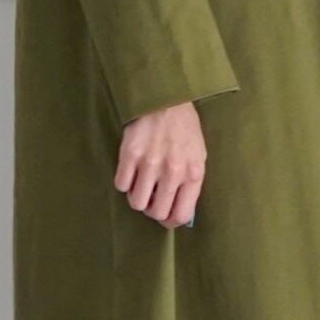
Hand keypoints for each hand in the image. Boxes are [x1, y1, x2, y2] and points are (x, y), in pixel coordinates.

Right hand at [115, 101, 207, 226]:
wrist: (165, 97)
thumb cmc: (184, 128)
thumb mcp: (197, 155)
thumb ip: (190, 183)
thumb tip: (178, 211)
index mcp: (193, 173)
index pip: (181, 215)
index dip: (171, 221)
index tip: (165, 216)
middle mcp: (172, 172)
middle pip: (157, 213)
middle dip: (153, 210)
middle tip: (151, 198)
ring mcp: (150, 164)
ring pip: (137, 203)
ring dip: (137, 198)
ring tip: (141, 185)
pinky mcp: (129, 155)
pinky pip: (121, 185)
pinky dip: (124, 183)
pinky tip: (131, 171)